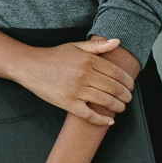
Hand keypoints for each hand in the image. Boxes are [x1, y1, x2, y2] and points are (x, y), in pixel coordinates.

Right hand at [10, 38, 133, 124]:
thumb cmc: (54, 56)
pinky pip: (89, 115)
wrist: (30, 66)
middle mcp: (84, 75)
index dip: (127, 81)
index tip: (131, 86)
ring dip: (118, 106)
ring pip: (104, 101)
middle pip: (113, 88)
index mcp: (88, 60)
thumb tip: (117, 41)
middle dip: (125, 95)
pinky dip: (101, 119)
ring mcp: (76, 90)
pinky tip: (109, 121)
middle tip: (128, 99)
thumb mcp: (76, 46)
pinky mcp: (67, 103)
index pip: (116, 72)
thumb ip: (97, 46)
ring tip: (121, 107)